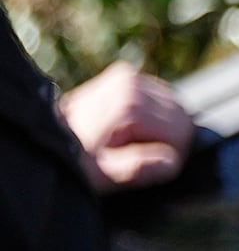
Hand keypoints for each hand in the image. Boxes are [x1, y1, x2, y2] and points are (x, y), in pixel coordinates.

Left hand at [60, 64, 193, 193]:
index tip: (146, 164)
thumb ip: (136, 168)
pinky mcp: (125, 75)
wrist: (46, 138)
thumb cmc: (74, 161)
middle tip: (138, 155)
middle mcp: (131, 81)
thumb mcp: (102, 175)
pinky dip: (153, 116)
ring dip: (160, 128)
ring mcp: (127, 75)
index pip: (181, 130)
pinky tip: (130, 128)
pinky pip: (160, 99)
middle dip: (167, 139)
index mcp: (130, 103)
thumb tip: (170, 161)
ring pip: (174, 107)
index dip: (171, 153)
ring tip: (130, 142)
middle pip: (181, 116)